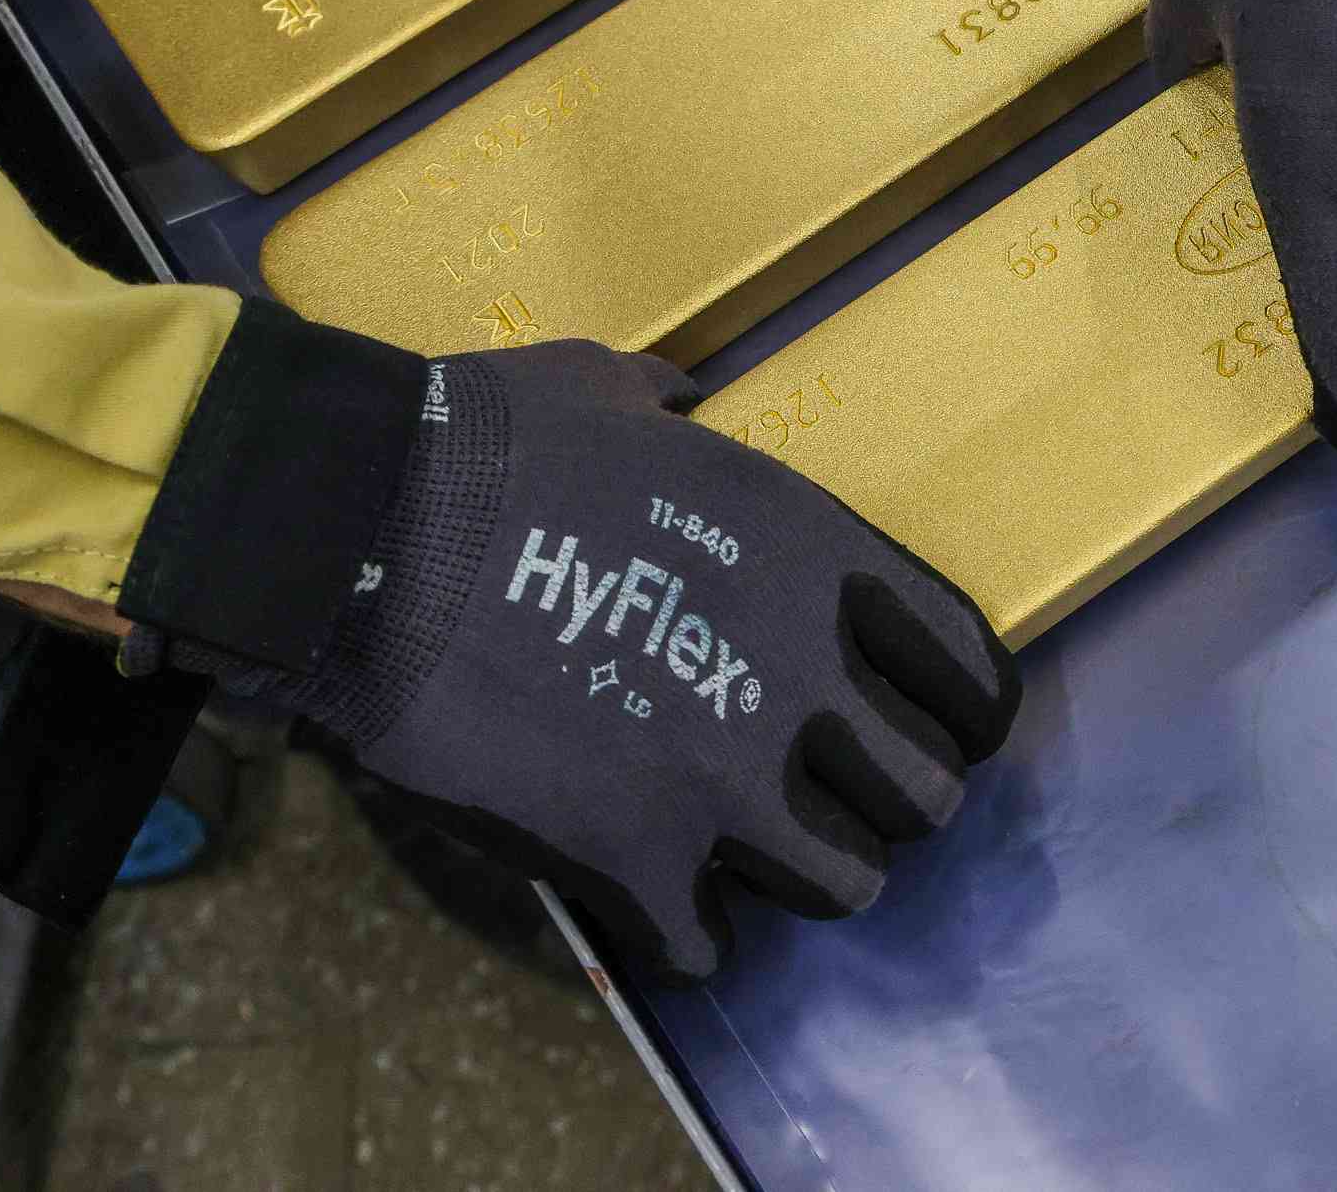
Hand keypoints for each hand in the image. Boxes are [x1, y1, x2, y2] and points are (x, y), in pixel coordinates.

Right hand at [194, 341, 1016, 981]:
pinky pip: (709, 949)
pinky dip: (687, 937)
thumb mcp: (609, 388)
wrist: (367, 534)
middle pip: (922, 797)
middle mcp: (802, 679)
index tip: (938, 728)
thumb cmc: (489, 443)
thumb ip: (670, 411)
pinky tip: (655, 904)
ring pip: (844, 885)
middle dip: (884, 803)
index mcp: (818, 559)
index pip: (969, 670)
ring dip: (803, 875)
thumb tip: (673, 403)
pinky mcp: (636, 860)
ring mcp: (727, 782)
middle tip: (831, 798)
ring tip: (751, 858)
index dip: (961, 711)